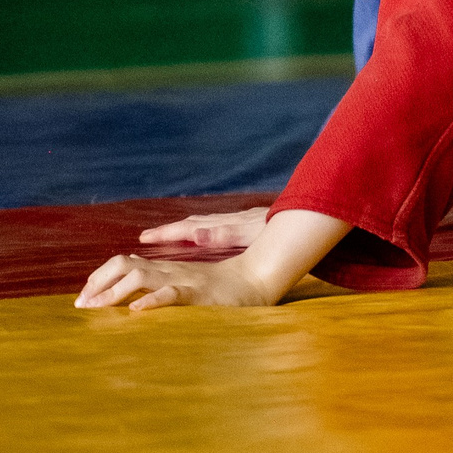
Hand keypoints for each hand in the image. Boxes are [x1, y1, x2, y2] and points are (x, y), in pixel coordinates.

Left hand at [76, 249, 281, 310]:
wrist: (256, 279)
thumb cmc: (220, 287)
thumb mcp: (184, 280)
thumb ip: (158, 278)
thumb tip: (131, 274)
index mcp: (164, 269)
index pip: (122, 263)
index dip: (99, 277)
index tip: (83, 298)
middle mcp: (168, 271)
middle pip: (123, 264)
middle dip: (98, 283)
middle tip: (81, 305)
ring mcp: (183, 280)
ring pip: (140, 277)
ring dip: (114, 292)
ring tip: (96, 307)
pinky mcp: (199, 294)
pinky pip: (172, 294)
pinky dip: (152, 302)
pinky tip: (137, 312)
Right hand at [139, 206, 268, 249]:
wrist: (308, 216)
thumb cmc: (281, 231)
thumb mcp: (252, 235)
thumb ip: (224, 234)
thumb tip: (195, 233)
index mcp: (227, 225)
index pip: (190, 229)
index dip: (168, 234)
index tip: (145, 237)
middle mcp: (231, 221)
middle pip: (195, 224)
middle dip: (171, 230)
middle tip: (147, 236)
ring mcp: (240, 221)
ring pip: (206, 223)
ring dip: (186, 229)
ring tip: (170, 234)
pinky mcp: (250, 224)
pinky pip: (219, 225)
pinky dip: (204, 229)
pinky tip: (207, 233)